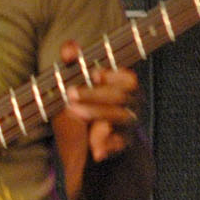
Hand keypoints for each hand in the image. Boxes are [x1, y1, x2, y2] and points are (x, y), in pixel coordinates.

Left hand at [60, 40, 138, 162]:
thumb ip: (72, 64)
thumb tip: (68, 49)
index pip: (128, 78)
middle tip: (70, 94)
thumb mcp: (72, 86)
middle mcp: (130, 104)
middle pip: (121, 96)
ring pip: (121, 117)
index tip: (92, 75)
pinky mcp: (123, 145)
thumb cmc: (80, 107)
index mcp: (122, 87)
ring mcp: (128, 125)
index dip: (112, 75)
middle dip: (94, 94)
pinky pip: (120, 144)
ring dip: (96, 113)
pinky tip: (95, 150)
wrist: (86, 148)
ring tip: (73, 112)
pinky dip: (106, 145)